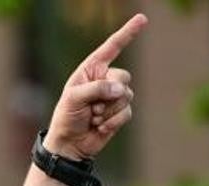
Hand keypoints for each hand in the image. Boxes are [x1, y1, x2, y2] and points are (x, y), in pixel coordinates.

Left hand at [44, 13, 147, 160]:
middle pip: (124, 76)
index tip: (142, 18)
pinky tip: (100, 127)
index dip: (128, 33)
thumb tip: (121, 88)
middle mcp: (105, 80)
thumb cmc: (66, 117)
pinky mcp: (120, 112)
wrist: (70, 144)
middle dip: (109, 94)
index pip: (112, 47)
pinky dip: (113, 121)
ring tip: (93, 117)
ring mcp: (114, 96)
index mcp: (91, 70)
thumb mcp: (73, 98)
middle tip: (92, 107)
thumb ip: (96, 89)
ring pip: (127, 95)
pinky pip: (127, 112)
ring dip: (108, 110)